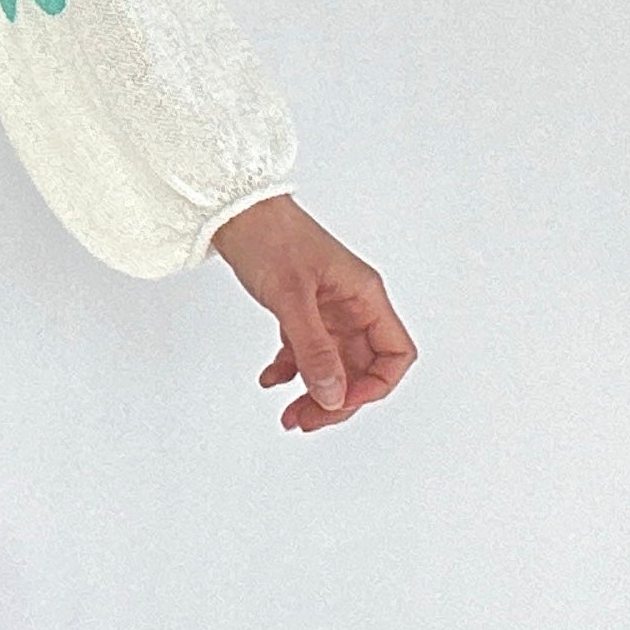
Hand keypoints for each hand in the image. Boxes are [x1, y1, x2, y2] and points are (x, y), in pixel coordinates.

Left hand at [207, 195, 415, 433]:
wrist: (234, 210)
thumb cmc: (269, 237)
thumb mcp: (291, 299)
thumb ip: (313, 350)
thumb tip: (333, 397)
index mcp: (365, 297)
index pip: (394, 355)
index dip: (373, 386)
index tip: (339, 402)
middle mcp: (352, 305)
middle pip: (362, 368)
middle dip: (338, 400)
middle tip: (306, 420)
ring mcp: (328, 310)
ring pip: (334, 366)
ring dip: (314, 393)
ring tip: (289, 414)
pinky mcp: (303, 311)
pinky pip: (307, 353)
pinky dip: (291, 371)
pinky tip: (271, 379)